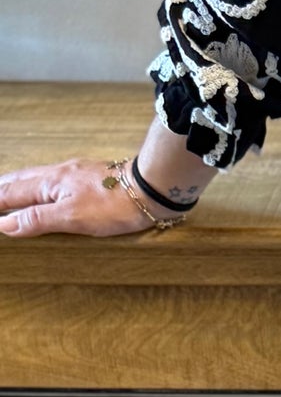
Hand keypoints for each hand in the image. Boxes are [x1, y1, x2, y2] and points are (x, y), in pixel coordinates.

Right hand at [0, 156, 181, 237]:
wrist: (150, 189)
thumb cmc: (115, 205)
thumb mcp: (72, 217)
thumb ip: (38, 220)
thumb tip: (5, 224)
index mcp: (49, 183)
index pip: (12, 193)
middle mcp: (58, 173)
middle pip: (20, 180)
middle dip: (2, 190)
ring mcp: (74, 172)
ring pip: (37, 177)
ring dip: (20, 185)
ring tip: (11, 192)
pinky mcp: (89, 176)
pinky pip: (55, 178)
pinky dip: (40, 185)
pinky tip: (49, 189)